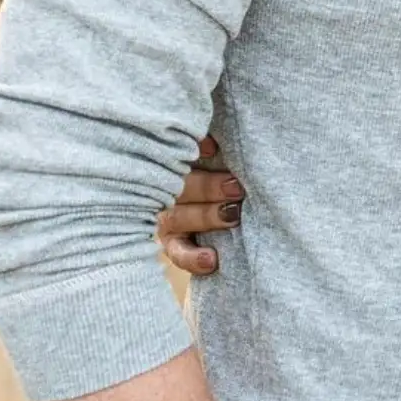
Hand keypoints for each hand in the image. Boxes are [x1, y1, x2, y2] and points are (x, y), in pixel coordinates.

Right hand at [157, 136, 243, 274]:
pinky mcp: (173, 243)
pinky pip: (179, 252)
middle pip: (178, 187)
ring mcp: (167, 216)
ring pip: (178, 217)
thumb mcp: (214, 151)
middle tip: (236, 187)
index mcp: (171, 160)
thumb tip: (211, 142)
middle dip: (209, 187)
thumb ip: (208, 142)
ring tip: (232, 215)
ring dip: (207, 217)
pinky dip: (193, 257)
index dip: (192, 150)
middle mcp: (163, 187)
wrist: (232, 208)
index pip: (173, 153)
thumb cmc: (222, 166)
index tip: (214, 148)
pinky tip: (211, 258)